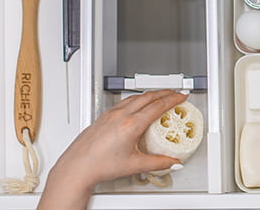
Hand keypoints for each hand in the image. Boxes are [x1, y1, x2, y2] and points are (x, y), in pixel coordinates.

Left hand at [38, 90, 187, 209]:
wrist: (77, 168)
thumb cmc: (99, 166)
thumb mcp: (135, 165)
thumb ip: (159, 163)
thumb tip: (173, 163)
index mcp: (131, 125)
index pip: (158, 106)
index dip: (173, 99)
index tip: (181, 96)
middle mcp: (121, 116)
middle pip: (149, 96)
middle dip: (165, 92)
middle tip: (176, 93)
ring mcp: (111, 114)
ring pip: (136, 96)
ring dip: (151, 94)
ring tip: (160, 96)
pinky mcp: (103, 116)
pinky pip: (125, 101)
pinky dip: (137, 98)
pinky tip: (138, 103)